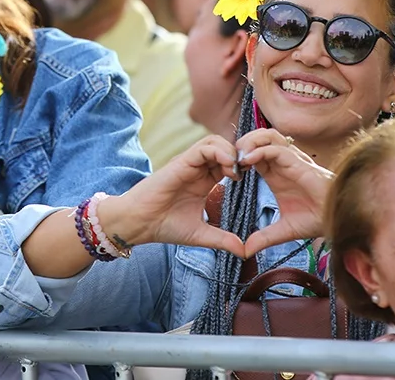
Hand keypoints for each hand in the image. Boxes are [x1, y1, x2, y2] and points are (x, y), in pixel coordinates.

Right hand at [101, 136, 244, 257]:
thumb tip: (244, 252)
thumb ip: (222, 239)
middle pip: (224, 147)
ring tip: (238, 169)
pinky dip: (219, 152)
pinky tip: (228, 167)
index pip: (228, 163)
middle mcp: (197, 169)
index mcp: (204, 181)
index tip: (255, 179)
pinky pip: (203, 147)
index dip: (243, 166)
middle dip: (240, 155)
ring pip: (215, 142)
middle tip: (251, 170)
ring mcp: (189, 164)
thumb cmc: (165, 226)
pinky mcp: (181, 162)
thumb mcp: (200, 234)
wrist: (139, 224)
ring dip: (231, 151)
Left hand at [238, 129, 333, 256]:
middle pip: (258, 137)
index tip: (226, 171)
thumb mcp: (283, 231)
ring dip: (250, 142)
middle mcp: (282, 163)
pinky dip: (260, 151)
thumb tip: (244, 252)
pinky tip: (248, 162)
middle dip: (241, 143)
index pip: (252, 153)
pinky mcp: (299, 163)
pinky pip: (276, 148)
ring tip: (238, 158)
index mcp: (275, 173)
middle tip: (228, 160)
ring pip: (267, 136)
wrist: (338, 220)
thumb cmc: (316, 220)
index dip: (238, 157)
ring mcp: (291, 160)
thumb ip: (263, 237)